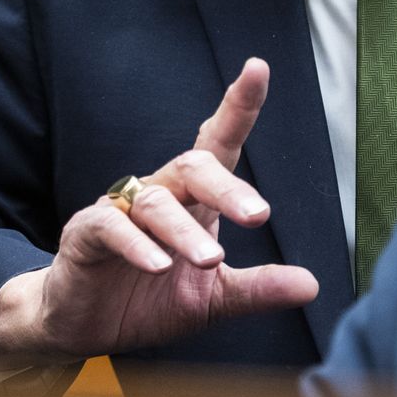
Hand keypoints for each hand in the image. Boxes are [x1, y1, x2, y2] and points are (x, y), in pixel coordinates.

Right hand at [0, 58, 319, 361]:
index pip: (218, 142)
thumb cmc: (148, 299)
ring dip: (185, 232)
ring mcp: (119, 210)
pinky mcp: (85, 233)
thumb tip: (312, 285)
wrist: (84, 327)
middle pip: (193, 167)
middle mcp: (158, 192)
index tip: (257, 68)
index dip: (238, 106)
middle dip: (227, 187)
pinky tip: (158, 266)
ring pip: (157, 204)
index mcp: (192, 199)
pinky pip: (110, 226)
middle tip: (259, 215)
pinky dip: (136, 244)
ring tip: (211, 258)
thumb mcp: (212, 299)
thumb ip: (257, 289)